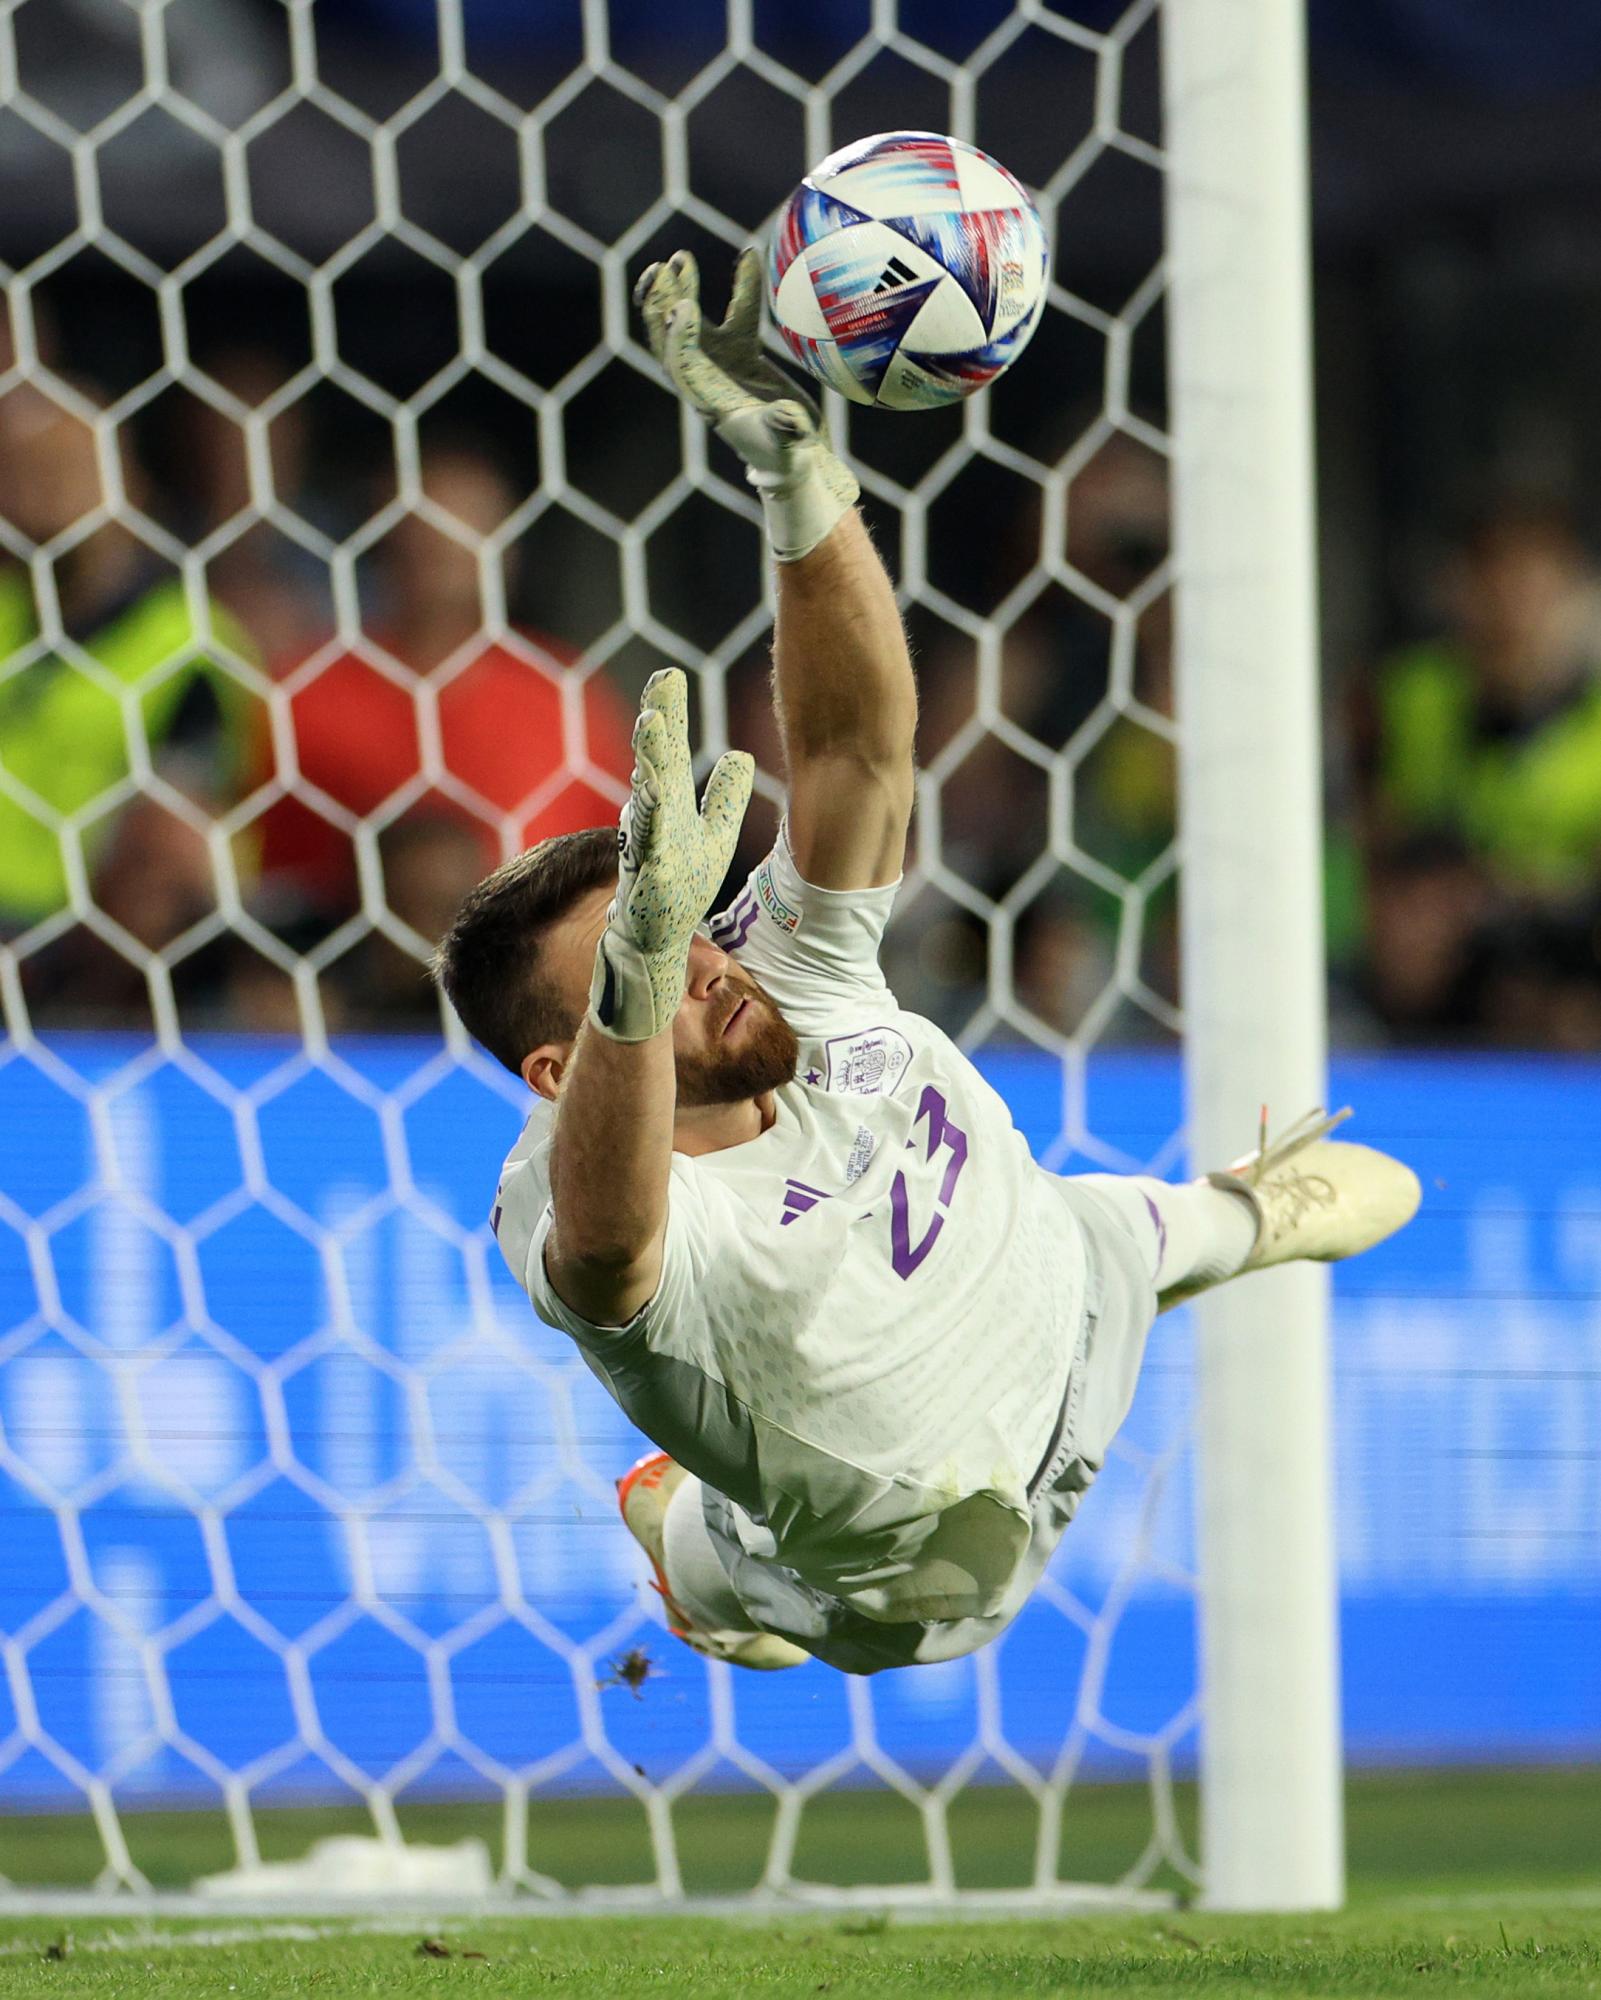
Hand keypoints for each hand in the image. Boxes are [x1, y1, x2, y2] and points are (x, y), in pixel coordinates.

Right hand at [589, 668, 753, 1042]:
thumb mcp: (713, 836)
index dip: (668, 713)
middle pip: (655, 763)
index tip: (668, 673)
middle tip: (662, 680)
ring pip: (648, 798)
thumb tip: (739, 754)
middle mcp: (651, 818)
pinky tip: (651, 797)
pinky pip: (647, 847)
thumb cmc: (680, 886)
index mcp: (667, 804)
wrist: (653, 942)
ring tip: (653, 727)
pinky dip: (650, 822)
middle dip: (658, 721)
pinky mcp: (648, 879)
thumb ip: (724, 797)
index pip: (667, 751)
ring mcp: (646, 847)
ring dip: (649, 763)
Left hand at [634, 249, 857, 560]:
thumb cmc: (791, 457)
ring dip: (681, 291)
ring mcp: (721, 365)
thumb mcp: (791, 447)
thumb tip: (786, 415)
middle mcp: (707, 381)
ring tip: (679, 258)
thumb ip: (787, 430)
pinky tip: (749, 253)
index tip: (684, 305)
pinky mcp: (740, 355)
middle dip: (663, 306)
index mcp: (712, 403)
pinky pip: (735, 316)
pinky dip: (740, 287)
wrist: (796, 460)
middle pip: (672, 339)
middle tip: (665, 268)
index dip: (680, 338)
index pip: (684, 367)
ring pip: (691, 324)